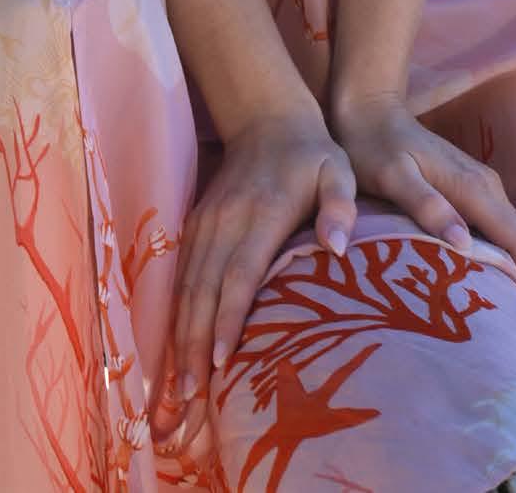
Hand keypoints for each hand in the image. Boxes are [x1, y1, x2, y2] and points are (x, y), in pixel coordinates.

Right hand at [150, 106, 356, 452]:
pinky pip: (181, 276)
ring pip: (187, 287)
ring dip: (181, 337)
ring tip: (181, 389)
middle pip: (205, 289)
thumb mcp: (339, 171)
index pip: (241, 272)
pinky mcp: (195, 226)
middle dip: (195, 344)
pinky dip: (176, 315)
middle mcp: (226, 221)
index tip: (221, 361)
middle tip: (193, 397)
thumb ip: (340, 206)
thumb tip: (339, 248)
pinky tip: (175, 350)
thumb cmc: (314, 155)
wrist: (267, 119)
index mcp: (261, 212)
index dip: (228, 318)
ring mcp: (206, 224)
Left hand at [327, 89, 515, 315]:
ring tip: (502, 314)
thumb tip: (464, 245)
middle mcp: (486, 185)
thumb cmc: (374, 146)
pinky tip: (482, 278)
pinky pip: (494, 226)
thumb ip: (428, 207)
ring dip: (513, 270)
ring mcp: (479, 184)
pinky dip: (498, 254)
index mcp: (474, 188)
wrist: (369, 108)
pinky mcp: (468, 186)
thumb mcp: (394, 177)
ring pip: (510, 233)